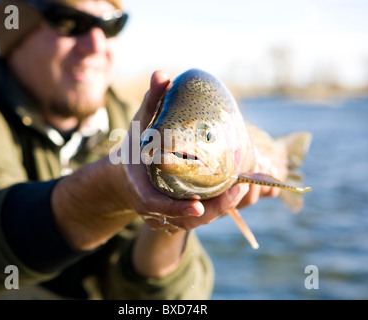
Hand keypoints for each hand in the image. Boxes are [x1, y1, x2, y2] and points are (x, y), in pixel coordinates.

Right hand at [120, 71, 251, 231]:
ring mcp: (164, 216)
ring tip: (242, 189)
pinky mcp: (175, 216)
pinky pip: (197, 219)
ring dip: (219, 210)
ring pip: (194, 222)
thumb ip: (151, 102)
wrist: (124, 174)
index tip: (197, 205)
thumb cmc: (133, 148)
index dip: (176, 208)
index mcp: (140, 188)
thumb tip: (162, 74)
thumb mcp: (140, 125)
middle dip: (213, 210)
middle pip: (184, 219)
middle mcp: (153, 207)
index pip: (155, 205)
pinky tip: (236, 194)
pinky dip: (216, 210)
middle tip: (238, 189)